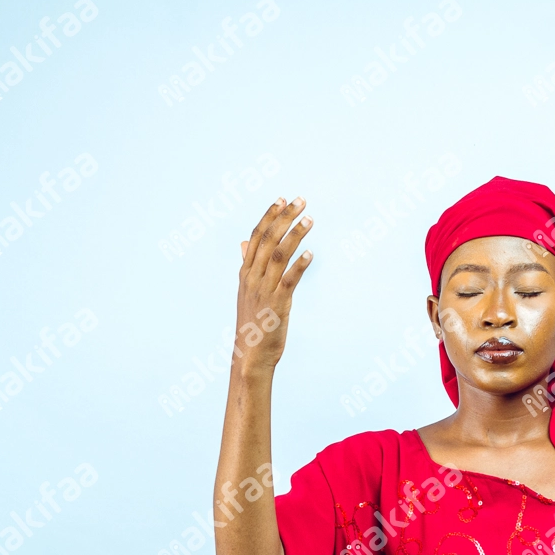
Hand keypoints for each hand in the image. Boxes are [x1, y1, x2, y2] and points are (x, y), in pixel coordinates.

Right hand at [234, 197, 313, 375]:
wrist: (250, 355)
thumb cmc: (253, 322)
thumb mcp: (247, 290)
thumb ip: (248, 264)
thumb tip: (243, 242)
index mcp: (245, 272)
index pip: (256, 236)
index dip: (269, 216)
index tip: (283, 199)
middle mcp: (252, 277)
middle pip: (268, 239)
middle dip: (285, 217)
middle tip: (301, 200)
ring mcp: (264, 290)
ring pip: (279, 255)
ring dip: (295, 234)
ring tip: (310, 219)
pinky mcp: (277, 305)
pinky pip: (288, 280)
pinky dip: (299, 265)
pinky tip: (311, 253)